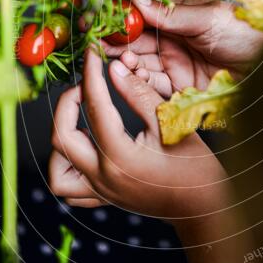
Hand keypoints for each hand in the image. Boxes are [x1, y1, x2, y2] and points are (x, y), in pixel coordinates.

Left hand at [48, 49, 229, 220]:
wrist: (205, 207)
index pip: (95, 106)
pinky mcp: (106, 198)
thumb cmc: (196, 168)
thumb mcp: (170, 123)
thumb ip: (138, 94)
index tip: (92, 55)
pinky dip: (69, 167)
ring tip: (82, 122)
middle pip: (61, 136)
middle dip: (68, 104)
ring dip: (62, 140)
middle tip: (85, 87)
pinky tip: (86, 148)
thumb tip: (114, 68)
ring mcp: (102, 191)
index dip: (91, 75)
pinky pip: (71, 189)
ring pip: (57, 169)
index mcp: (119, 156)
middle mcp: (103, 176)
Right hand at [102, 0, 262, 96]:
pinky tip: (128, 74)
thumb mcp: (209, 18)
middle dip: (113, 41)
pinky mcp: (181, 90)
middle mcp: (174, 41)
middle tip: (93, 41)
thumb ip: (171, 14)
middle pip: (135, 40)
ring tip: (116, 58)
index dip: (118, 16)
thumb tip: (137, 0)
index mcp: (179, 17)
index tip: (97, 16)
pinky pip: (153, 86)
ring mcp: (176, 65)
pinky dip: (138, 81)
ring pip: (139, 63)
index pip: (142, 15)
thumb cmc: (249, 33)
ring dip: (124, 61)